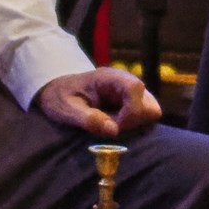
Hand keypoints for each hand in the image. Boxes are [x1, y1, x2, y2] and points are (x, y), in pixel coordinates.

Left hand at [33, 67, 163, 137]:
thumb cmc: (60, 97)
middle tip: (112, 128)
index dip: (131, 111)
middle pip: (150, 102)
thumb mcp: (67, 109)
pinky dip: (133, 125)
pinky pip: (144, 116)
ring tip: (112, 127)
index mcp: (109, 78)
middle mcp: (125, 82)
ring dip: (135, 124)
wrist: (57, 91)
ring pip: (151, 110)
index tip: (114, 127)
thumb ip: (88, 119)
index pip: (135, 88)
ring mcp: (130, 93)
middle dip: (134, 121)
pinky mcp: (131, 103)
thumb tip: (114, 131)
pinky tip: (114, 126)